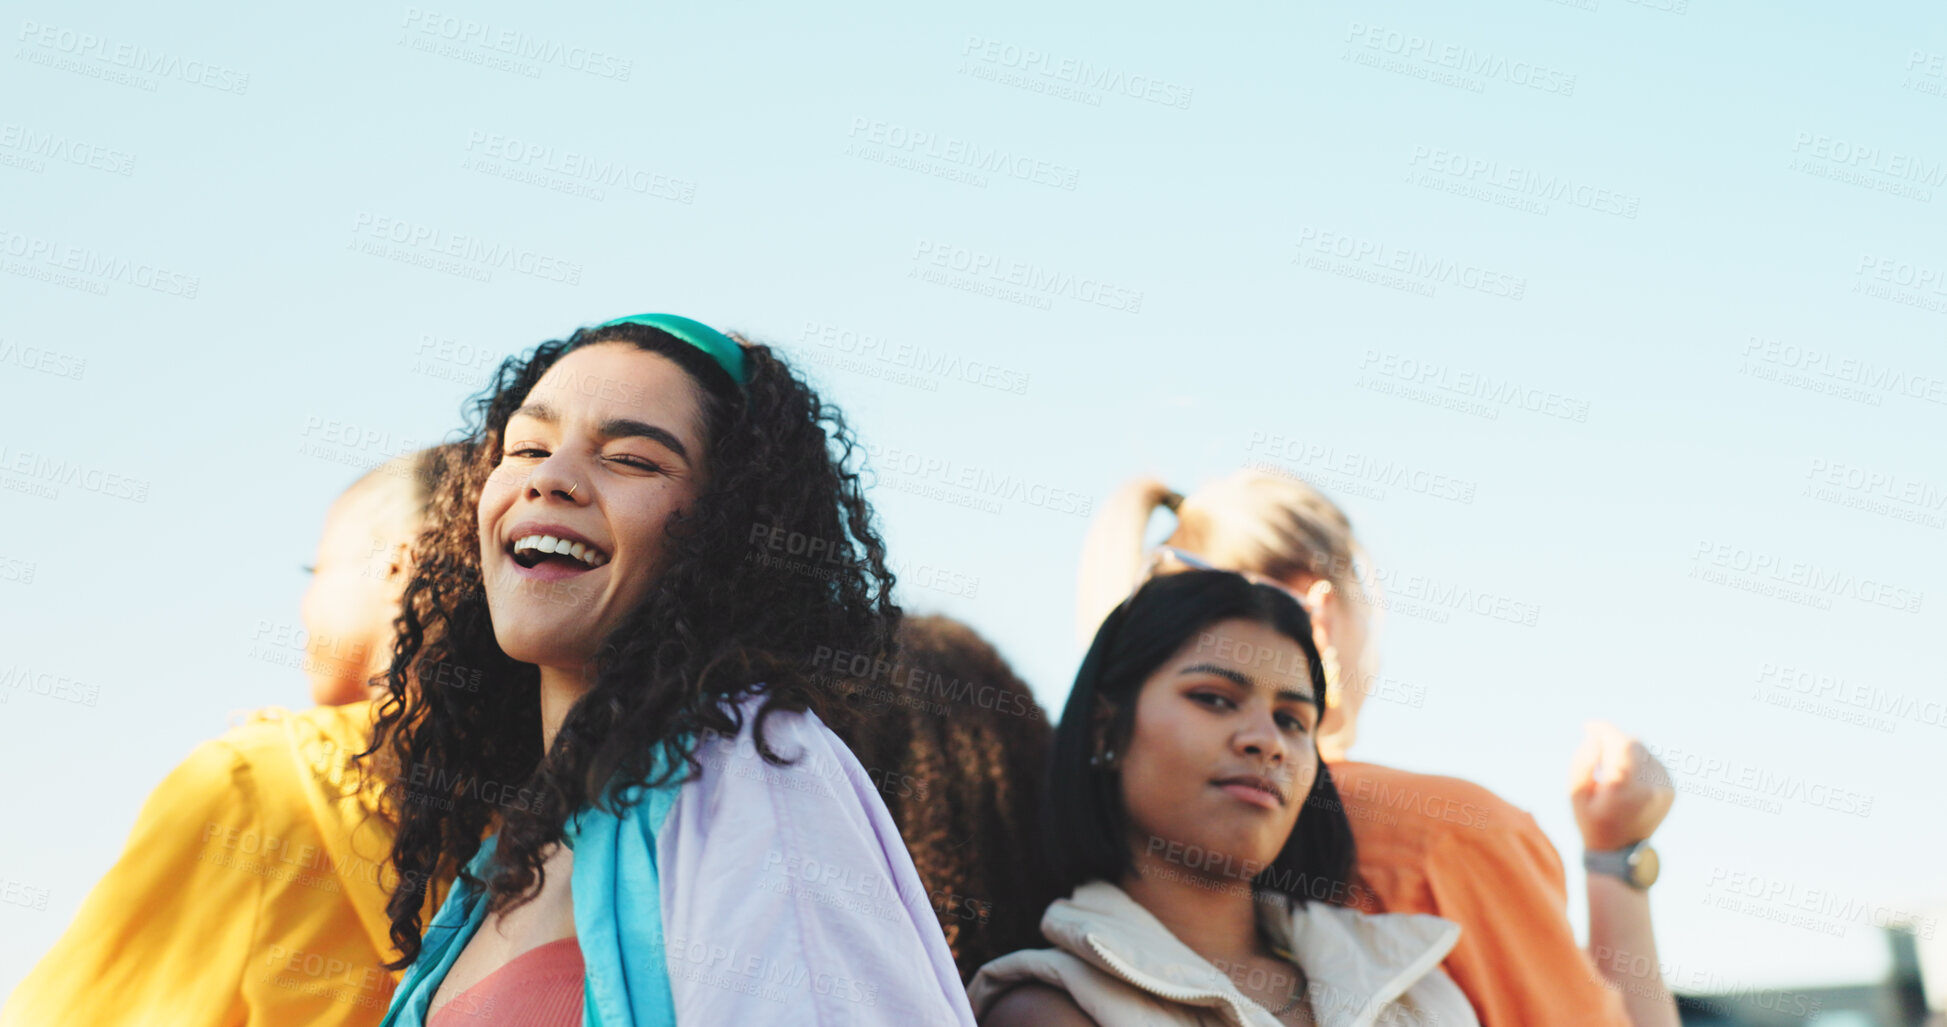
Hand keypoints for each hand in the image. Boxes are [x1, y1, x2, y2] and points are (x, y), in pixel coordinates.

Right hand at [1569, 721, 1673, 851]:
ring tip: (1610, 769)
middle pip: (1633, 744)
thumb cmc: (1592, 820)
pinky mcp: (1670, 790)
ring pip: (1644, 751)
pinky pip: (1653, 762)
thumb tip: (1597, 738)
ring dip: (1625, 751)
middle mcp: (1650, 786)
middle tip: (1596, 749)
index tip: (1589, 726)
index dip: (1604, 730)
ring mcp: (1664, 788)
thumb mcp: (1576, 794)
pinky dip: (1638, 762)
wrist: (1620, 851)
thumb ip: (1583, 762)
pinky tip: (1625, 777)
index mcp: (1625, 788)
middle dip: (1613, 740)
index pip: (1620, 743)